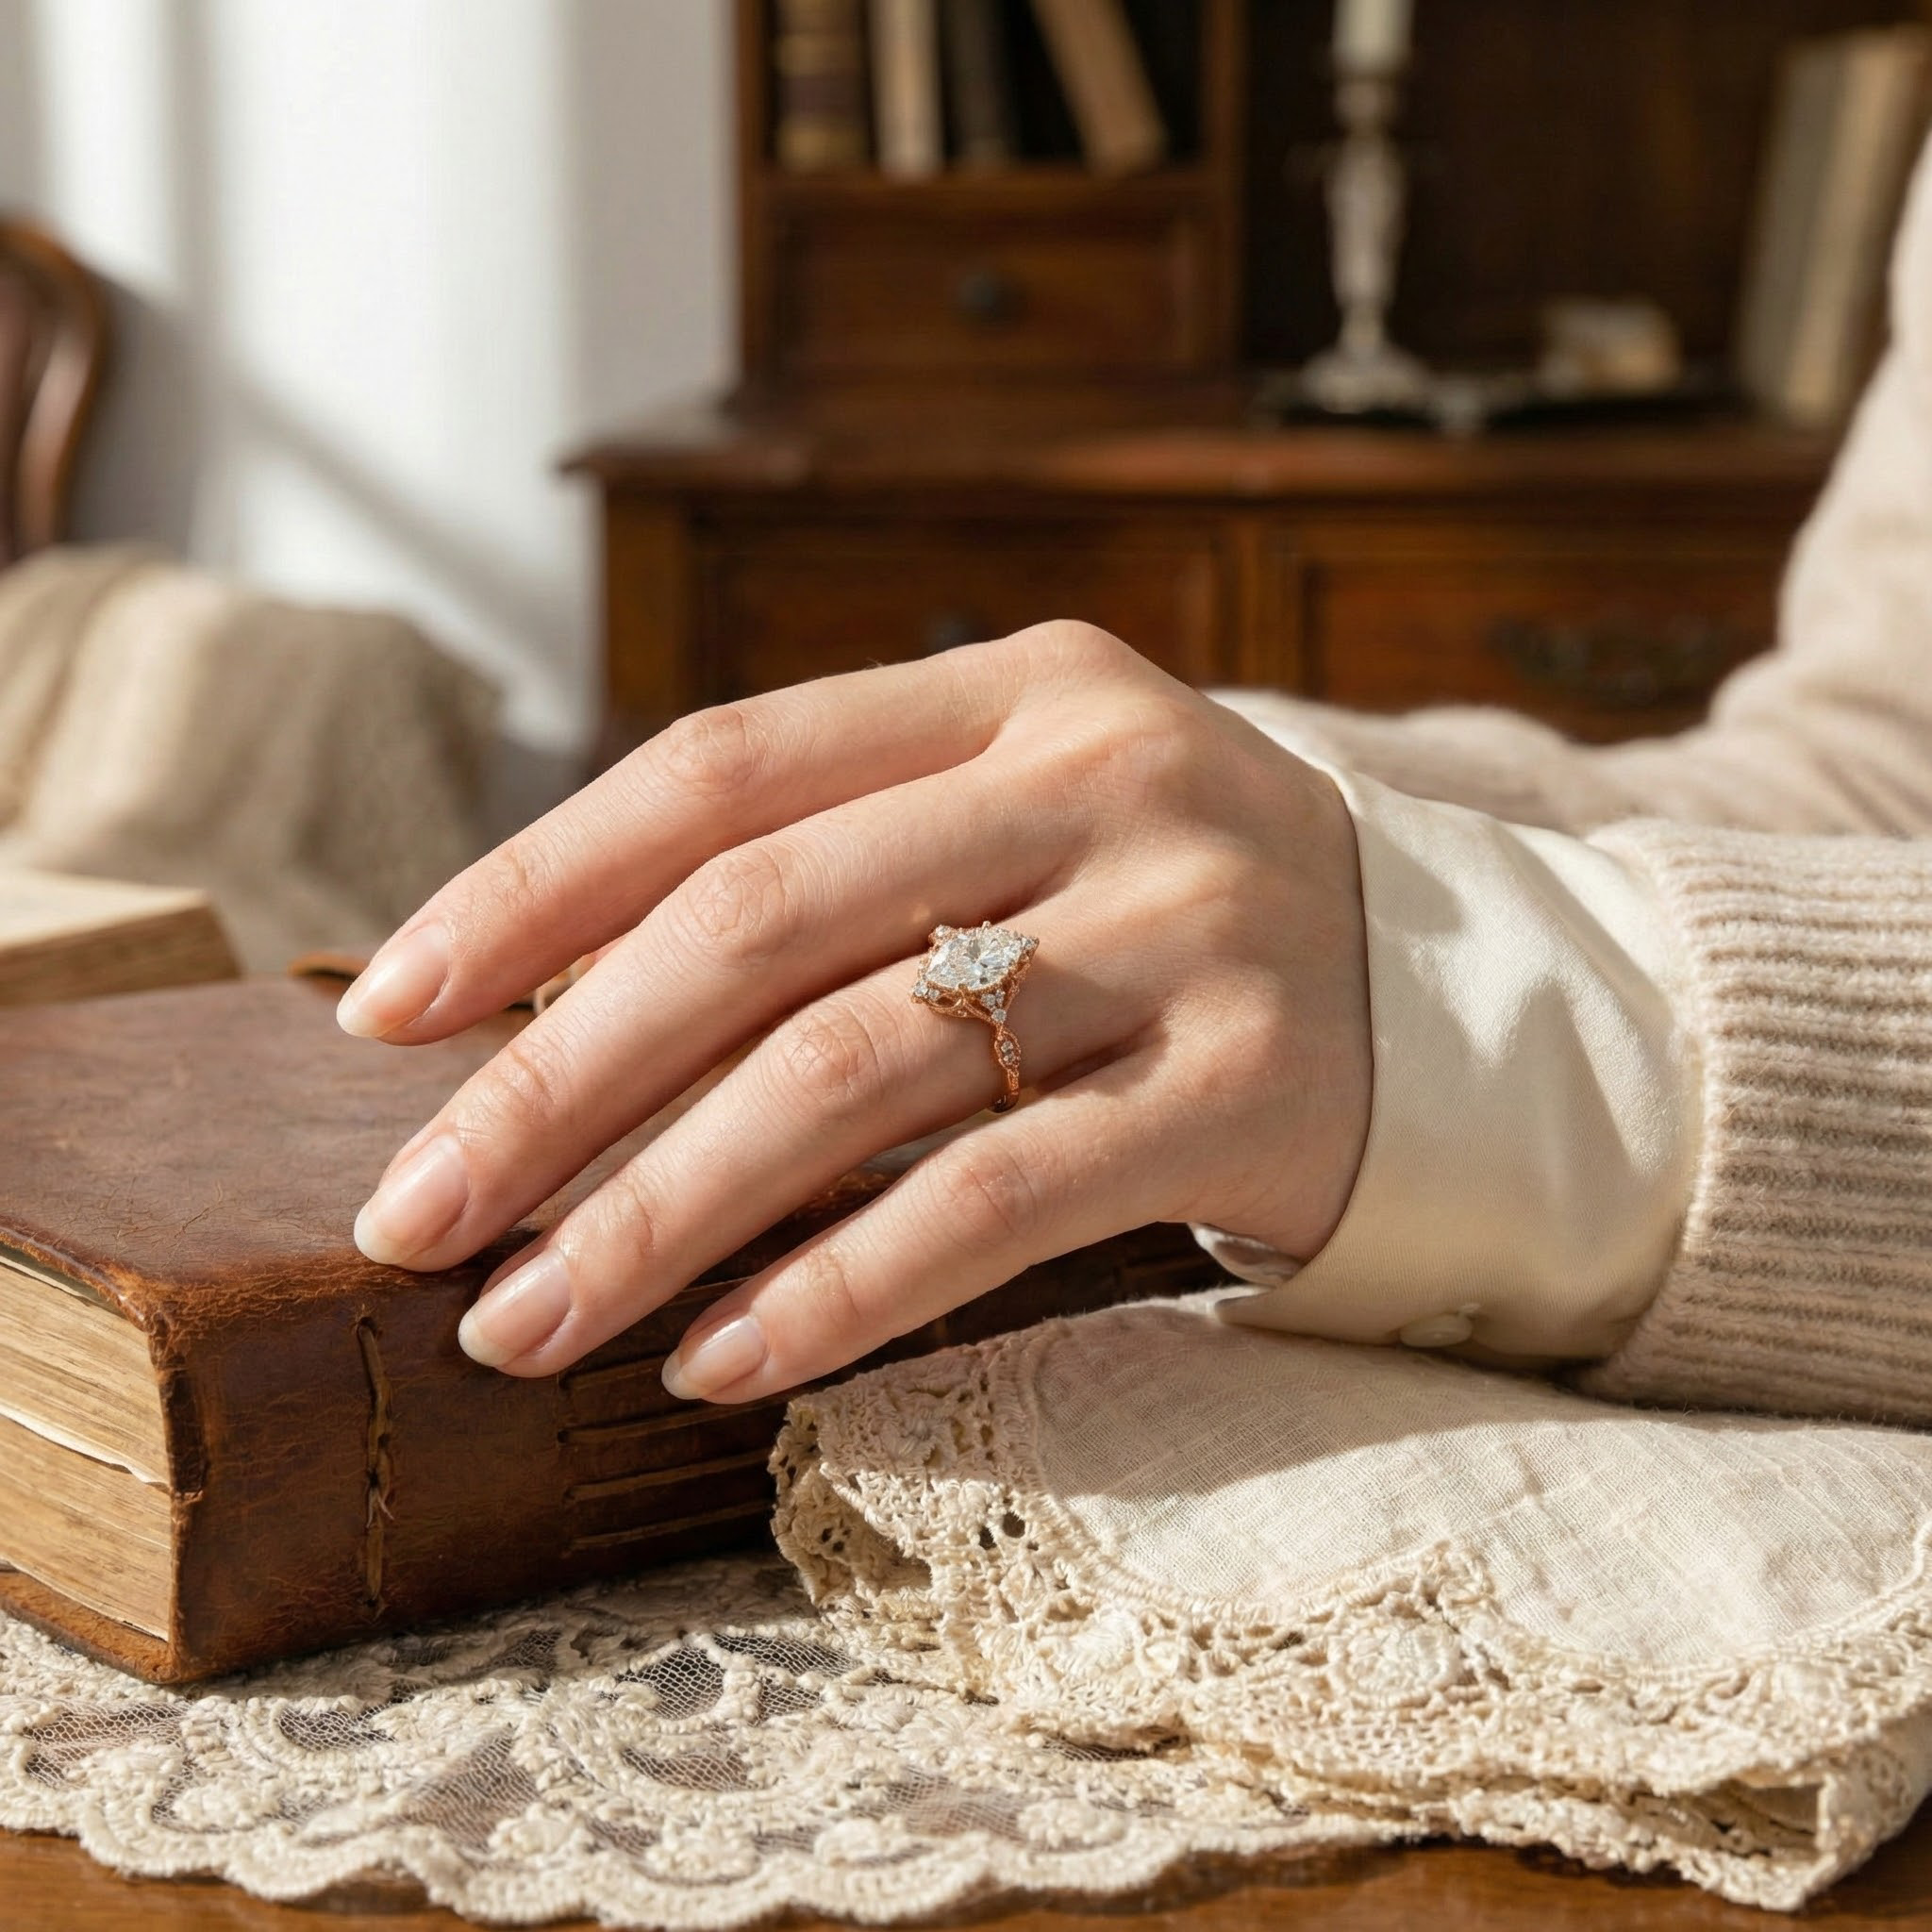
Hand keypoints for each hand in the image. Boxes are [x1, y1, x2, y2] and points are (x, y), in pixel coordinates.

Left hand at [339, 626, 1371, 1400]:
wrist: (1458, 999)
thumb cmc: (1175, 922)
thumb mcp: (1027, 827)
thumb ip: (839, 876)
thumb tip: (553, 1021)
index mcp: (1018, 688)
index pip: (726, 767)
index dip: (534, 883)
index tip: (387, 1009)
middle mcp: (1101, 781)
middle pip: (761, 923)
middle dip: (556, 1083)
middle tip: (420, 1215)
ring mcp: (1187, 929)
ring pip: (859, 1071)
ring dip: (662, 1213)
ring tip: (528, 1324)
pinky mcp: (1250, 1088)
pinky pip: (997, 1199)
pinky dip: (838, 1287)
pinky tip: (720, 1362)